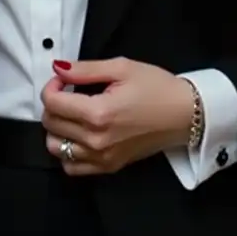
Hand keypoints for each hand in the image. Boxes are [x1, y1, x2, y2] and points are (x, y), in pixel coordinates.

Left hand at [40, 57, 194, 175]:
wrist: (185, 114)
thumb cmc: (158, 88)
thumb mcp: (122, 68)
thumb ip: (85, 69)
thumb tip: (57, 68)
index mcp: (99, 113)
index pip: (52, 103)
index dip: (51, 86)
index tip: (63, 79)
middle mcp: (97, 140)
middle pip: (51, 124)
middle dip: (53, 104)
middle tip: (69, 92)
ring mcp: (102, 157)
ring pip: (56, 147)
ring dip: (58, 128)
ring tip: (73, 114)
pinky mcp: (109, 167)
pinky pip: (72, 167)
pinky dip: (68, 152)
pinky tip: (78, 135)